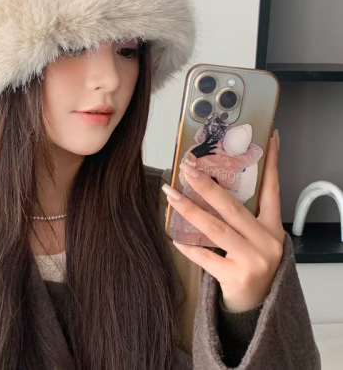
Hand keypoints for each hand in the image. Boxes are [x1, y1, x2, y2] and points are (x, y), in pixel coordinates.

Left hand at [162, 131, 284, 312]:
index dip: (271, 163)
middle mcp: (267, 242)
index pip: (272, 190)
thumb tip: (214, 184)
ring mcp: (253, 260)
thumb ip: (245, 216)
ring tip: (170, 195)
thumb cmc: (253, 264)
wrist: (259, 306)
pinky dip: (189, 247)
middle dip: (207, 186)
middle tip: (187, 169)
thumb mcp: (258, 238)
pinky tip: (174, 237)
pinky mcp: (237, 277)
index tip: (267, 138)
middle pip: (233, 208)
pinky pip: (206, 257)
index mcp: (273, 228)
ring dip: (190, 210)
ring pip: (216, 229)